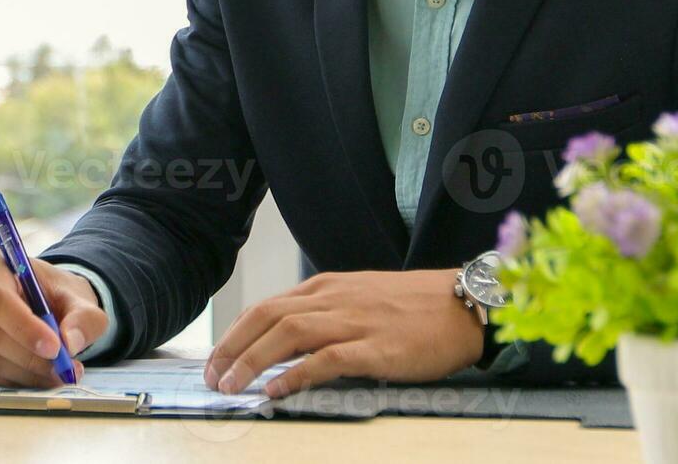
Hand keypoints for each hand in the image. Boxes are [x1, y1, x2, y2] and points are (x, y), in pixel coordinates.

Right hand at [0, 247, 108, 386]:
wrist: (44, 304)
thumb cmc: (56, 295)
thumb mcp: (79, 299)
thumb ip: (82, 317)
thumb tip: (71, 342)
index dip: (23, 327)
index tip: (55, 347)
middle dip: (27, 355)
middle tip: (62, 367)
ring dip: (25, 372)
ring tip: (58, 373)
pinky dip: (14, 380)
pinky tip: (38, 375)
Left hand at [204, 269, 484, 397]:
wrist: (465, 305)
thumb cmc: (415, 307)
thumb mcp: (360, 299)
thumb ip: (324, 314)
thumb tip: (285, 343)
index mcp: (327, 287)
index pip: (267, 306)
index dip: (235, 333)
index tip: (216, 358)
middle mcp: (334, 299)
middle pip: (267, 317)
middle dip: (232, 347)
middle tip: (212, 377)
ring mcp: (355, 321)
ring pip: (288, 334)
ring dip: (253, 360)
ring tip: (232, 385)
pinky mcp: (376, 348)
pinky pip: (327, 358)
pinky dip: (297, 373)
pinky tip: (276, 389)